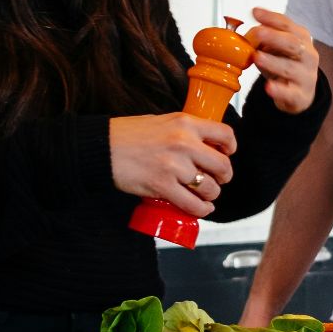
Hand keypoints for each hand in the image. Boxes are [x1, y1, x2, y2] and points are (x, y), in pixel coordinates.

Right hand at [110, 114, 236, 216]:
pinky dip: (201, 209)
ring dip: (211, 195)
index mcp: (185, 122)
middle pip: (223, 165)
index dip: (230, 148)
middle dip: (224, 177)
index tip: (226, 154)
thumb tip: (204, 145)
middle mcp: (183, 142)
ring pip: (210, 188)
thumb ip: (184, 131)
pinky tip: (201, 208)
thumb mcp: (163, 121)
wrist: (102, 147)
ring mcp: (174, 166)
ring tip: (205, 195)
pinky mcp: (162, 186)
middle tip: (218, 180)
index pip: (225, 134)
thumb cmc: (128, 134)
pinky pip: (192, 204)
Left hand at [245, 7, 319, 113]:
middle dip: (275, 37)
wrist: (300, 94)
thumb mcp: (277, 49)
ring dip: (273, 62)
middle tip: (258, 32)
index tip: (255, 12)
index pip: (287, 25)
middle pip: (293, 44)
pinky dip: (279, 90)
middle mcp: (308, 55)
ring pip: (291, 68)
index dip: (271, 18)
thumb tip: (248, 32)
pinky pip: (290, 92)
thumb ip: (265, 39)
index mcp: (301, 39)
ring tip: (258, 57)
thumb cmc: (286, 65)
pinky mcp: (300, 95)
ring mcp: (306, 76)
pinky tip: (269, 87)